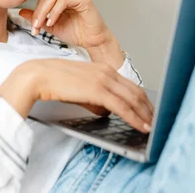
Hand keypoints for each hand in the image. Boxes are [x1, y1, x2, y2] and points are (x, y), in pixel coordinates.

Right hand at [0, 59, 153, 132]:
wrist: (38, 76)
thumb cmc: (54, 81)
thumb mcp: (80, 88)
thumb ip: (95, 98)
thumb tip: (105, 111)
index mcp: (103, 68)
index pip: (130, 85)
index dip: (142, 100)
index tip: (149, 111)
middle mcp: (107, 72)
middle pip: (136, 91)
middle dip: (148, 108)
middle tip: (156, 120)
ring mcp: (104, 80)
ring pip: (133, 99)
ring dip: (145, 114)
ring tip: (152, 126)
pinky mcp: (99, 90)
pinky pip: (123, 106)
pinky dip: (135, 117)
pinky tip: (141, 125)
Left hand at [19, 0, 112, 50]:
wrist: (92, 41)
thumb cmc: (76, 33)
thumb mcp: (50, 26)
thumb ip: (37, 18)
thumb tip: (21, 11)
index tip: (16, 3)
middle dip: (36, 12)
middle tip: (34, 26)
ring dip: (43, 12)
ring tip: (41, 25)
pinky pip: (63, 0)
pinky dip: (54, 12)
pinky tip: (51, 22)